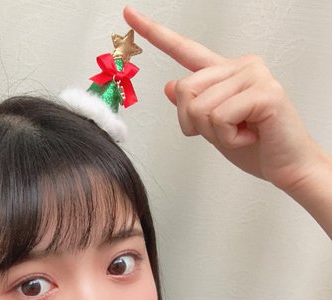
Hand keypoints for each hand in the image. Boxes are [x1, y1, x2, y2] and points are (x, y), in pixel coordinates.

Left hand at [123, 6, 320, 193]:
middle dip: (194, 123)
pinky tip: (249, 136)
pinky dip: (230, 138)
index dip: (155, 33)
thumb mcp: (213, 128)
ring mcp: (253, 75)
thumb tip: (170, 85)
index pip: (184, 49)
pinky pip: (220, 117)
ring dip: (214, 133)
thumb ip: (194, 107)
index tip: (128, 15)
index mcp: (224, 72)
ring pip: (200, 107)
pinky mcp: (264, 92)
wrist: (287, 167)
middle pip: (184, 90)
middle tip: (224, 133)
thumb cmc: (256, 147)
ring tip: (241, 133)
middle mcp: (239, 66)